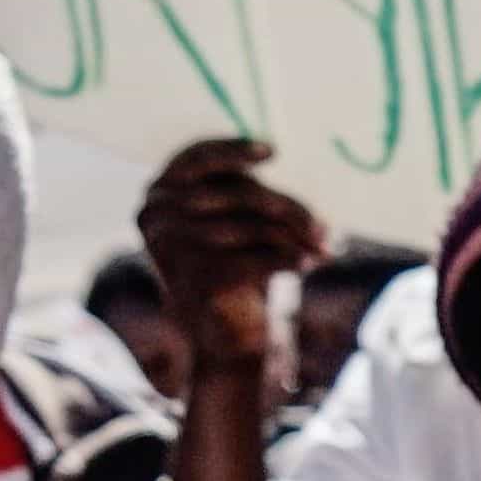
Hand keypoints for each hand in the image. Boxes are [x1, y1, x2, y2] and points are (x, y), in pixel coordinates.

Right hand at [135, 137, 323, 378]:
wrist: (219, 330)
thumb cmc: (232, 262)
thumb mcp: (235, 220)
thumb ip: (251, 195)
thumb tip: (298, 192)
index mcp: (160, 191)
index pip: (196, 158)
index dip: (233, 151)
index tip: (273, 151)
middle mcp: (157, 215)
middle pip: (235, 194)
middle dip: (287, 208)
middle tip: (324, 226)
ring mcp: (171, 247)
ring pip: (247, 227)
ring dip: (293, 237)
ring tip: (324, 246)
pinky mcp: (192, 279)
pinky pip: (251, 261)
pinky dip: (284, 260)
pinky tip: (307, 263)